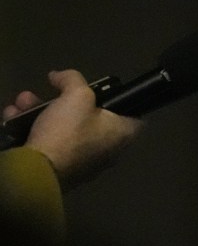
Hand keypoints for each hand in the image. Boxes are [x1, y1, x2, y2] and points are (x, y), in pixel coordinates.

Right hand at [5, 70, 141, 189]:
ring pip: (64, 128)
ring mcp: (85, 161)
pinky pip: (51, 143)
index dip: (122, 99)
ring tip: (23, 101)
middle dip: (63, 100)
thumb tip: (59, 75)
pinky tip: (14, 118)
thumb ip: (72, 79)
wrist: (38, 170)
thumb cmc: (68, 132)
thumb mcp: (76, 96)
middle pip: (90, 118)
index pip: (134, 113)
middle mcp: (109, 150)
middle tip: (51, 92)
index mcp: (123, 134)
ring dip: (41, 111)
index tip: (104, 91)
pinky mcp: (62, 168)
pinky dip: (34, 129)